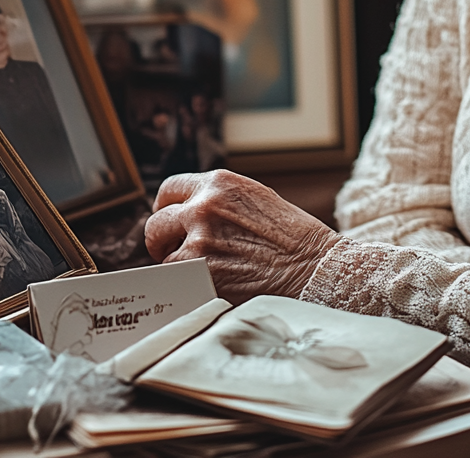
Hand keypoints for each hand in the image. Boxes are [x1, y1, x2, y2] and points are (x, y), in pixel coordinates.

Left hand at [144, 170, 340, 303]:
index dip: (167, 208)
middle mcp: (204, 206)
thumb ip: (219, 202)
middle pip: (156, 223)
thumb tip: (189, 214)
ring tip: (199, 273)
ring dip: (174, 265)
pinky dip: (183, 286)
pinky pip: (173, 281)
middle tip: (178, 253)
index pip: (170, 189)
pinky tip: (205, 287)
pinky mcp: (199, 273)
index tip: (171, 222)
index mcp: (219, 183)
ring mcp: (199, 240)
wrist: (313, 268)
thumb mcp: (255, 200)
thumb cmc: (292, 238)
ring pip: (162, 256)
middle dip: (164, 240)